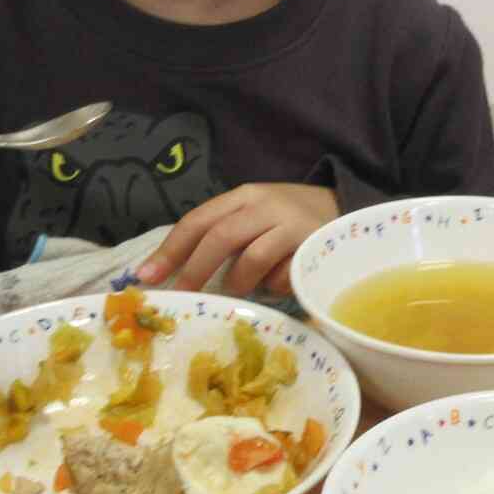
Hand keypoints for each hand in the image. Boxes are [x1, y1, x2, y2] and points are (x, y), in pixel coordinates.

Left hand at [133, 183, 341, 296]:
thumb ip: (223, 237)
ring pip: (249, 258)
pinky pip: (281, 274)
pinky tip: (279, 283)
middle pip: (218, 237)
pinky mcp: (311, 243)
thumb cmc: (289, 222)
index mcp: (241, 196)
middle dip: (194, 271)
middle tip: (181, 297)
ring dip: (237, 283)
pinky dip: (273, 285)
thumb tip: (177, 273)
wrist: (347, 209)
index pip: (197, 220)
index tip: (146, 277)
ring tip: (237, 294)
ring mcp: (289, 222)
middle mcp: (263, 204)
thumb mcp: (253, 219)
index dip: (169, 250)